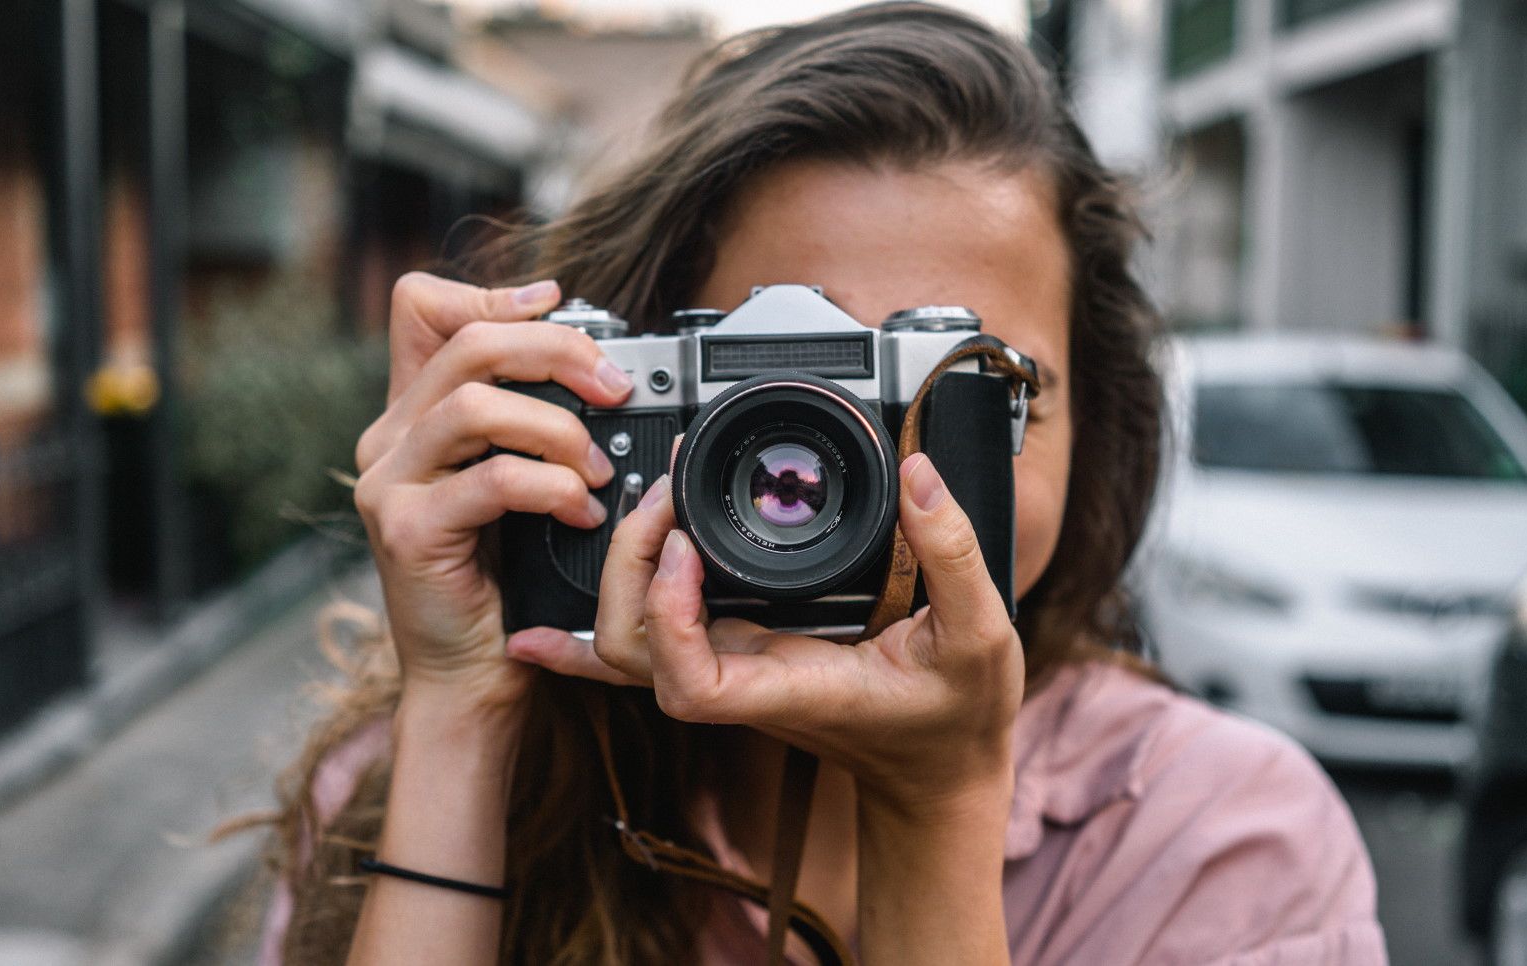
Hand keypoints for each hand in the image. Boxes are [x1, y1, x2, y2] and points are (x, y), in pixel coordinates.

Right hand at [351, 273, 636, 711]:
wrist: (470, 672)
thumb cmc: (504, 579)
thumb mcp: (517, 483)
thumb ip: (531, 422)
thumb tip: (598, 364)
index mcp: (411, 414)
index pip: (422, 307)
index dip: (491, 293)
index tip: (559, 303)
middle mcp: (388, 439)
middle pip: (468, 343)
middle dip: (558, 352)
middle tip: (615, 387)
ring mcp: (389, 484)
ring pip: (477, 405)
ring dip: (559, 429)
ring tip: (598, 469)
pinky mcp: (409, 530)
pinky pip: (493, 479)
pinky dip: (552, 488)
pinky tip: (581, 512)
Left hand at [507, 453, 1024, 814]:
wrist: (939, 769)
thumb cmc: (956, 717)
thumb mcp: (982, 635)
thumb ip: (955, 554)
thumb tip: (920, 474)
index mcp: (791, 686)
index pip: (690, 681)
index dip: (668, 615)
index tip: (688, 547)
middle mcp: (744, 682)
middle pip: (632, 651)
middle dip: (629, 567)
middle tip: (670, 492)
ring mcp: (731, 669)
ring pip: (625, 647)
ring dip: (618, 572)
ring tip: (651, 500)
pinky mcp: (734, 653)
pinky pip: (648, 643)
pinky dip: (590, 632)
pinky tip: (544, 621)